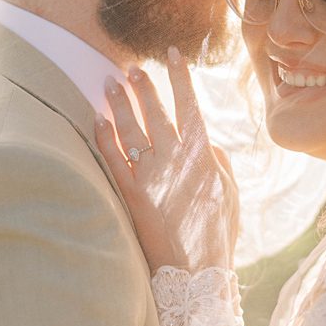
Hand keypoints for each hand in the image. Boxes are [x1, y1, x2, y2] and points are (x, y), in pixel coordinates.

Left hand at [94, 47, 239, 271]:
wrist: (195, 271)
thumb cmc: (217, 232)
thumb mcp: (228, 192)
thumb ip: (217, 160)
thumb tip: (205, 140)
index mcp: (202, 155)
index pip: (189, 105)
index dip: (179, 77)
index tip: (172, 54)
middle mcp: (173, 160)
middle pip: (155, 112)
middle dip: (143, 86)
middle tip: (131, 66)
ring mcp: (149, 176)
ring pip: (131, 129)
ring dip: (120, 103)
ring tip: (111, 83)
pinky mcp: (129, 194)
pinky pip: (112, 157)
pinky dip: (104, 135)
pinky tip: (97, 118)